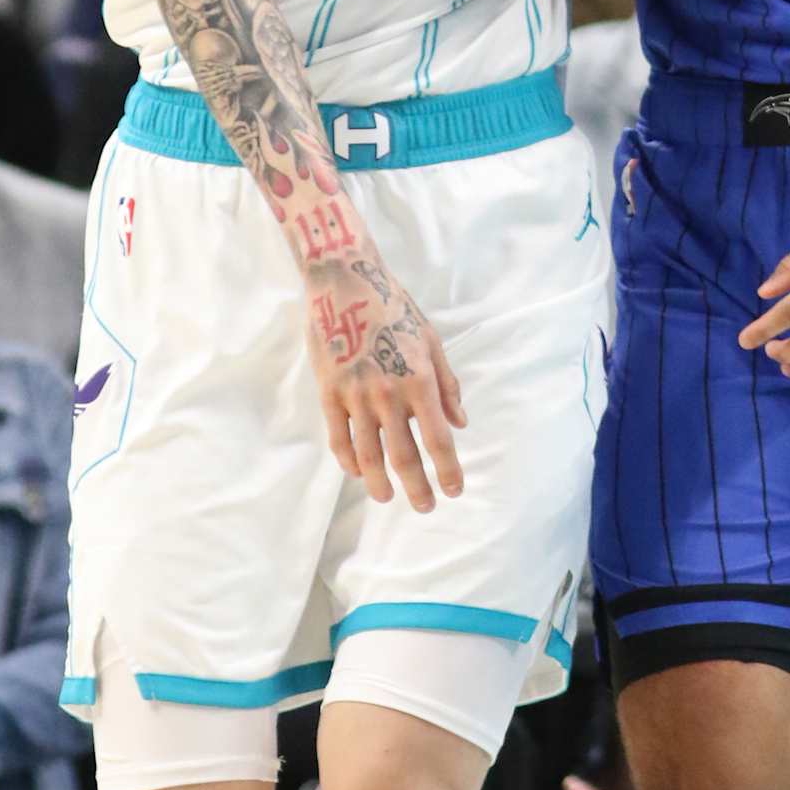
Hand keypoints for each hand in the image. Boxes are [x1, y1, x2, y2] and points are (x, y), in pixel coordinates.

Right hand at [305, 251, 465, 511]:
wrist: (344, 283)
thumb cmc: (395, 308)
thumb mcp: (431, 340)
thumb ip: (447, 385)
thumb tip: (460, 423)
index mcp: (419, 381)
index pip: (438, 440)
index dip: (448, 470)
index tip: (454, 491)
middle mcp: (388, 395)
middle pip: (404, 456)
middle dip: (417, 487)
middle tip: (425, 506)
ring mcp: (355, 396)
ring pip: (368, 455)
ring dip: (380, 483)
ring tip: (388, 498)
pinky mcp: (329, 393)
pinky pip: (338, 437)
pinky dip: (348, 460)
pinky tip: (358, 473)